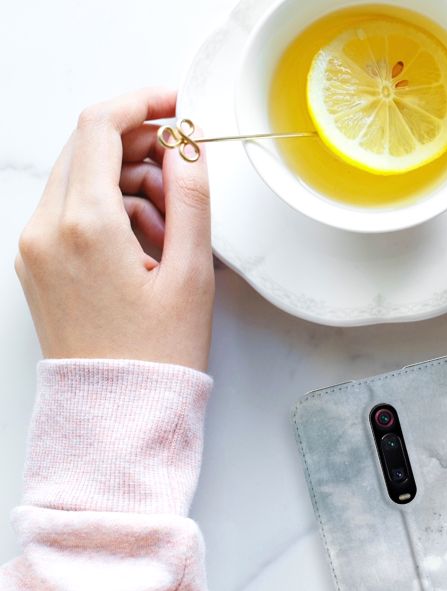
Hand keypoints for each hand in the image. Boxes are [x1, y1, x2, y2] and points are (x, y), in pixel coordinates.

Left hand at [15, 88, 213, 371]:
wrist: (117, 412)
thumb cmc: (157, 354)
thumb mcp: (191, 273)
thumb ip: (192, 198)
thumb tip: (188, 147)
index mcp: (85, 225)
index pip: (100, 127)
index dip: (143, 103)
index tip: (177, 105)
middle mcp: (46, 229)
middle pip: (88, 148)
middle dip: (141, 147)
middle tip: (185, 174)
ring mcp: (35, 246)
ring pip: (81, 178)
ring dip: (129, 182)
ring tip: (173, 228)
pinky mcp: (37, 263)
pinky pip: (72, 210)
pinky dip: (110, 210)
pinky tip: (147, 245)